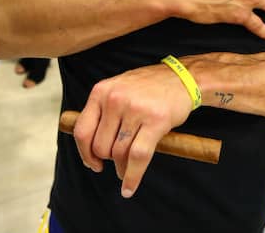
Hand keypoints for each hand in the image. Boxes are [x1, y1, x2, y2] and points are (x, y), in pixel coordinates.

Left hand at [71, 63, 192, 197]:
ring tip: (125, 170)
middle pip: (100, 146)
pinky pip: (138, 157)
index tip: (92, 163)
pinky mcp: (156, 121)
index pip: (82, 131)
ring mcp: (136, 109)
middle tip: (117, 163)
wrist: (182, 78)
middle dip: (107, 161)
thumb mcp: (118, 89)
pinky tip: (129, 187)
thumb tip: (88, 147)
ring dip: (121, 169)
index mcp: (102, 91)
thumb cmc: (149, 88)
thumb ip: (102, 111)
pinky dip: (132, 177)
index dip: (84, 153)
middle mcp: (115, 99)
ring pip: (119, 153)